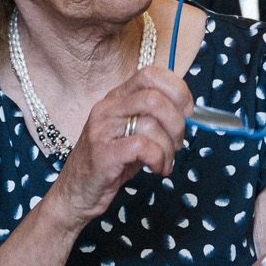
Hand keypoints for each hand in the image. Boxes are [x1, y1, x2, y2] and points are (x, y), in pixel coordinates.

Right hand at [47, 65, 192, 226]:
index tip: (187, 112)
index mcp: (117, 97)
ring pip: (151, 124)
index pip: (151, 74)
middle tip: (177, 144)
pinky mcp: (103, 153)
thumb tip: (188, 112)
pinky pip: (142, 146)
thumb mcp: (133, 132)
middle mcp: (108, 107)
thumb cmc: (111, 162)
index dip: (177, 90)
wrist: (77, 191)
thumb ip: (155, 117)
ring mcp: (102, 129)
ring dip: (168, 149)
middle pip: (155, 97)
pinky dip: (158, 159)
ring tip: (164, 163)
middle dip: (177, 124)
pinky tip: (156, 169)